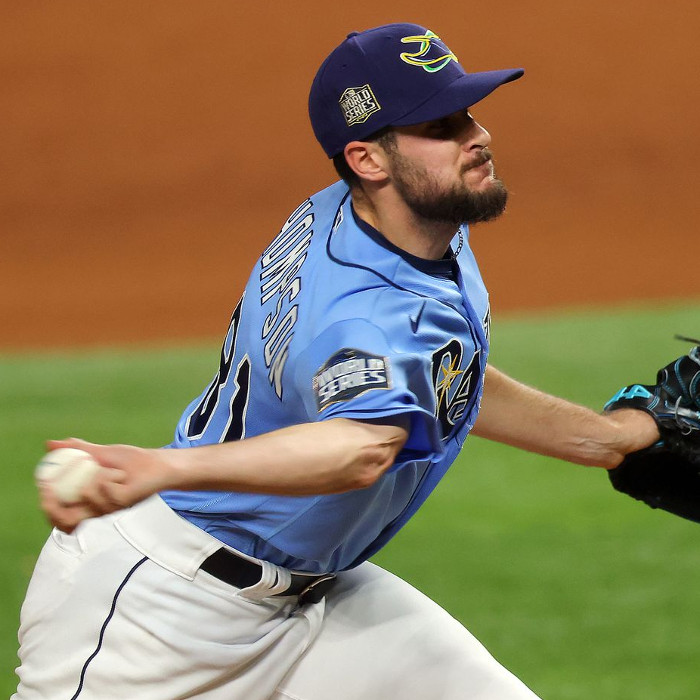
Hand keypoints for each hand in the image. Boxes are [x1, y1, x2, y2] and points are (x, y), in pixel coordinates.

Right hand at [39, 438, 172, 531]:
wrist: (156, 462)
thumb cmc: (130, 461)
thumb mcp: (100, 453)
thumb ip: (76, 450)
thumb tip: (49, 444)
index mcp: (86, 501)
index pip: (58, 514)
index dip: (47, 506)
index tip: (43, 485)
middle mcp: (95, 509)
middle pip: (65, 521)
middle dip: (53, 508)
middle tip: (51, 489)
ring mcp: (109, 508)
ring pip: (86, 498)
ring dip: (92, 478)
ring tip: (108, 470)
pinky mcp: (123, 503)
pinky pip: (106, 490)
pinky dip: (108, 477)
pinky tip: (120, 474)